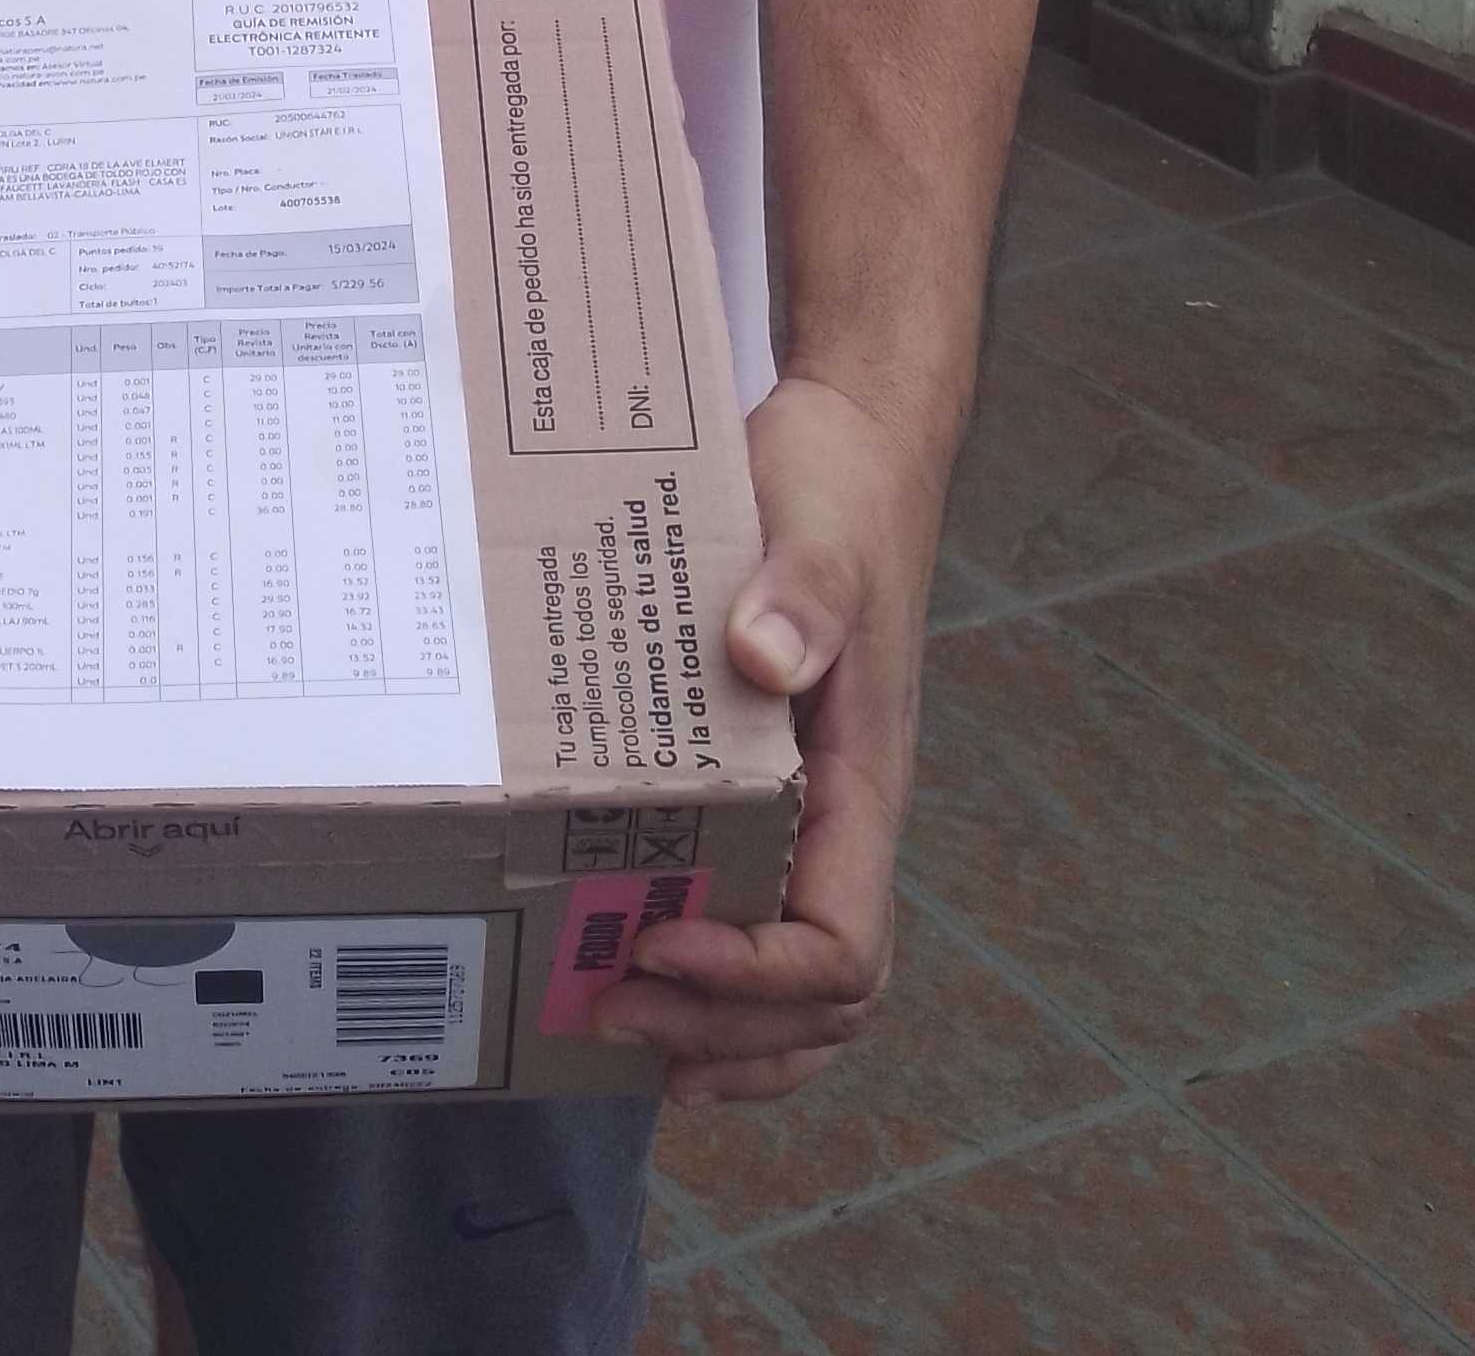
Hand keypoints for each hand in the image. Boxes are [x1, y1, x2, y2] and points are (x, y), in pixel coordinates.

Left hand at [593, 373, 941, 1104]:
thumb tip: (763, 657)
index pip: (843, 944)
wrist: (846, 442)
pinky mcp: (760, 778)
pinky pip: (751, 908)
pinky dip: (707, 974)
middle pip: (823, 996)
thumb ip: (804, 591)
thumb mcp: (820, 529)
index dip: (755, 974)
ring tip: (624, 1032)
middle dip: (724, 1029)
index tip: (659, 938)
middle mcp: (843, 817)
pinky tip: (634, 972)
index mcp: (866, 783)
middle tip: (609, 1010)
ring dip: (721, 1031)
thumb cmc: (838, 491)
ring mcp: (807, 807)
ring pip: (797, 980)